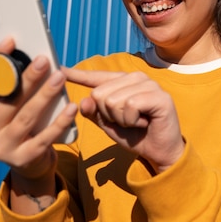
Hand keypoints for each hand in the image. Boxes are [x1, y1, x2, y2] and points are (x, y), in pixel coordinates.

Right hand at [0, 37, 77, 181]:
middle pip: (9, 100)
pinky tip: (71, 108)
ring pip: (26, 117)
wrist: (30, 163)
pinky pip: (44, 138)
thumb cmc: (24, 125)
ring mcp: (2, 147)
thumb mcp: (14, 106)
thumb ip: (17, 87)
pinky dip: (59, 122)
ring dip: (44, 96)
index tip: (11, 41)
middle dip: (27, 78)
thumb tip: (32, 56)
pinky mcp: (22, 159)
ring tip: (59, 78)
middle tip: (44, 60)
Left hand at [64, 68, 184, 173]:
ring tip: (136, 122)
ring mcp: (149, 84)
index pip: (97, 76)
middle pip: (100, 93)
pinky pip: (129, 106)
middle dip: (108, 115)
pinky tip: (143, 123)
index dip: (78, 74)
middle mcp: (137, 77)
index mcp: (124, 81)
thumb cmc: (134, 135)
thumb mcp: (108, 124)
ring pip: (113, 100)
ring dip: (120, 119)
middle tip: (127, 121)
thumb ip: (94, 111)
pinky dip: (131, 120)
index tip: (61, 70)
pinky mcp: (159, 96)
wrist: (159, 152)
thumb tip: (83, 101)